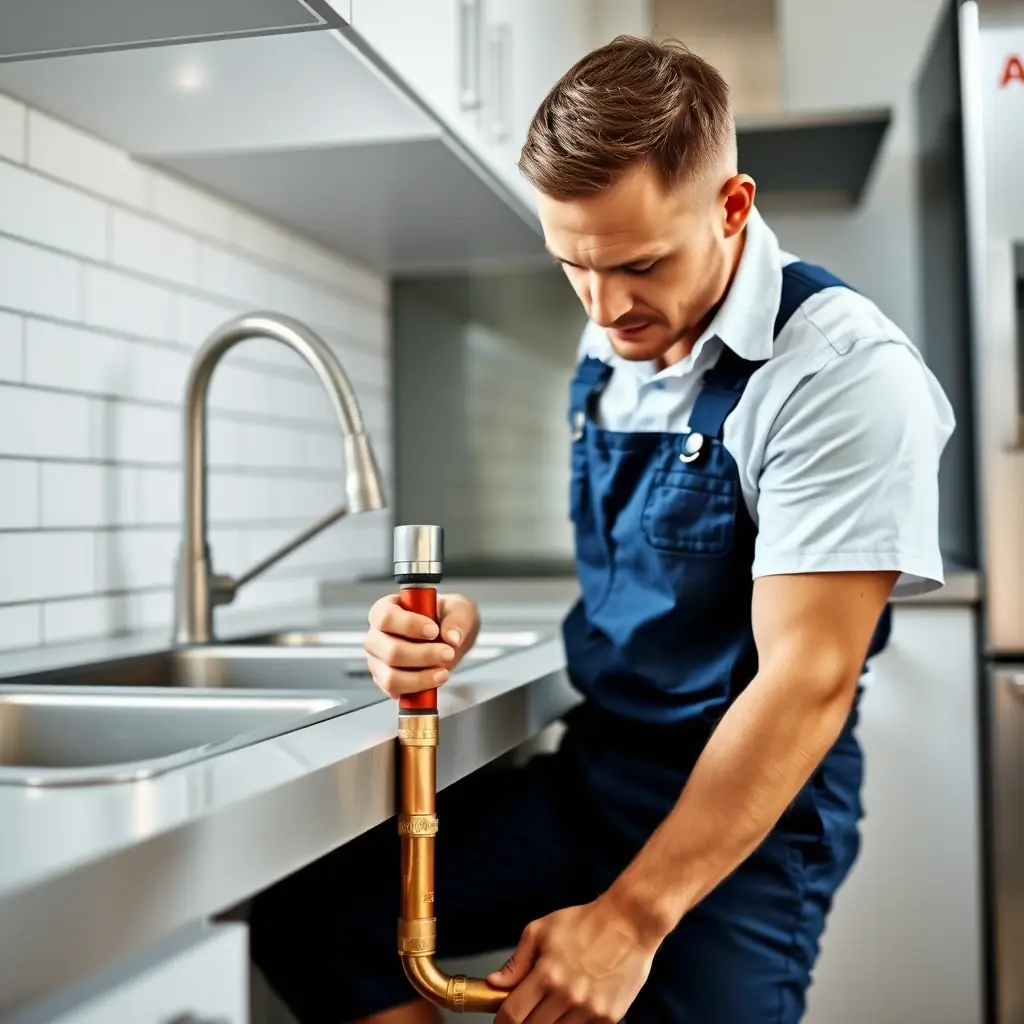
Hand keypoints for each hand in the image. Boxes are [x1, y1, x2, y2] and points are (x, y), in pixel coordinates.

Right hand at [363, 592, 479, 699]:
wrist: (448, 638)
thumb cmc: (446, 617)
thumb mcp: (459, 609)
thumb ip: (457, 619)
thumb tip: (452, 637)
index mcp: (385, 609)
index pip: (386, 617)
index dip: (409, 625)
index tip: (433, 630)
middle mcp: (376, 636)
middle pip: (390, 651)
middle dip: (423, 656)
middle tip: (448, 653)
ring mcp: (377, 661)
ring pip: (391, 677)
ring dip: (421, 678)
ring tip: (443, 672)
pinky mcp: (384, 681)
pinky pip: (395, 692)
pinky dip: (417, 689)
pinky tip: (433, 681)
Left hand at [489, 897, 656, 1023]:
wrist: (630, 923)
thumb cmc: (585, 922)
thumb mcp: (542, 930)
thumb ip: (517, 961)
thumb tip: (495, 982)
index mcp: (547, 974)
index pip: (513, 1015)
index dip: (502, 1021)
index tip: (502, 1018)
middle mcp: (568, 996)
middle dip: (523, 1023)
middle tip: (526, 1011)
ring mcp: (590, 1010)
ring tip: (551, 1007)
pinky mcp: (609, 1018)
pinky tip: (572, 1010)